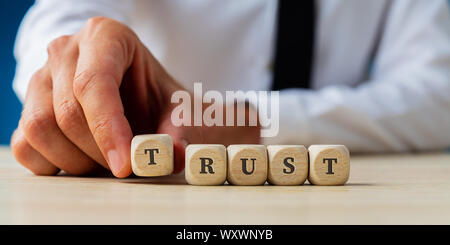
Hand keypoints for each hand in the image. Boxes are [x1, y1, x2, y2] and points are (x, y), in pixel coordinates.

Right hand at [11, 17, 259, 177]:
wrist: (136, 94)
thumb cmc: (155, 96)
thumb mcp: (176, 107)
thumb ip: (180, 130)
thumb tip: (173, 156)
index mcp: (105, 36)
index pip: (94, 83)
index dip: (108, 129)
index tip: (125, 165)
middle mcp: (65, 51)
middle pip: (68, 112)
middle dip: (98, 151)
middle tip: (124, 165)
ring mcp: (40, 78)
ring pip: (39, 129)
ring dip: (75, 160)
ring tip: (105, 160)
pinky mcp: (28, 106)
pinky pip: (24, 145)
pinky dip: (53, 164)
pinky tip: (82, 160)